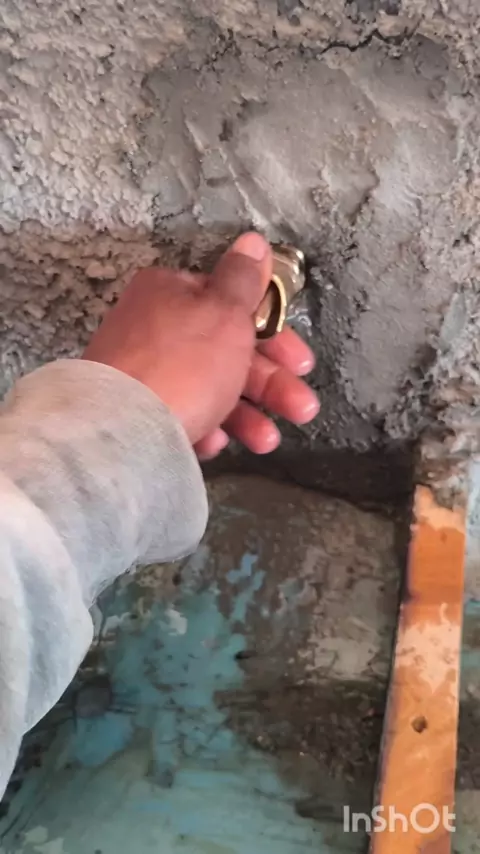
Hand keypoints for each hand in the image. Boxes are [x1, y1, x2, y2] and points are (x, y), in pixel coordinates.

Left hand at [83, 232, 318, 458]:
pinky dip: (205, 426)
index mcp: (171, 292)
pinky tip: (214, 442)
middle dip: (270, 385)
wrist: (124, 431)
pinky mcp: (136, 411)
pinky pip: (180, 414)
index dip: (275, 335)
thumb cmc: (182, 366)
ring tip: (265, 441)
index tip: (299, 362)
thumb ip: (243, 279)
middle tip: (301, 408)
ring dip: (246, 415)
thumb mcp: (225, 313)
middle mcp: (151, 327)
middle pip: (226, 352)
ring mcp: (141, 372)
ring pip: (208, 388)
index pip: (234, 306)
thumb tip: (252, 242)